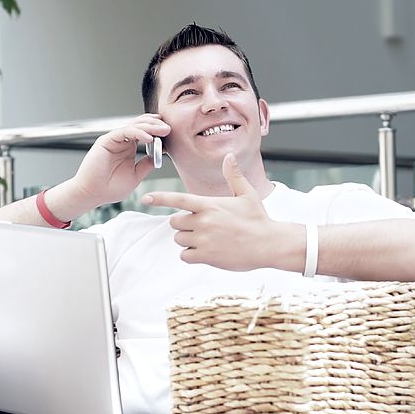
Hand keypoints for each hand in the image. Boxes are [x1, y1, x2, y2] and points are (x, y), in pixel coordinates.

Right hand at [72, 114, 170, 206]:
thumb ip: (146, 165)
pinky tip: (149, 138)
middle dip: (156, 125)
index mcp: (129, 148)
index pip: (145, 133)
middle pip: (141, 126)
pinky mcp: (106, 141)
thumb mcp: (136, 176)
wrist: (93, 194)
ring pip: (134, 126)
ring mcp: (114, 140)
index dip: (157, 131)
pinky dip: (138, 133)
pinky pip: (125, 132)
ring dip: (150, 126)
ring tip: (162, 130)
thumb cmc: (110, 188)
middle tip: (169, 128)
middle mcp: (122, 141)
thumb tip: (159, 155)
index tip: (170, 134)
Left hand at [142, 154, 278, 270]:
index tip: (145, 198)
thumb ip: (233, 176)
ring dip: (188, 240)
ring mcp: (203, 239)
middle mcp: (203, 221)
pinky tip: (207, 252)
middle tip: (201, 227)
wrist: (269, 244)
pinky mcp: (206, 256)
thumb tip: (229, 156)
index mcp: (209, 204)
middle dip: (183, 225)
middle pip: (175, 222)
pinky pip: (185, 255)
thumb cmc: (258, 219)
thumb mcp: (247, 194)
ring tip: (208, 240)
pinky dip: (191, 255)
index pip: (178, 200)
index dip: (160, 198)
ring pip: (179, 239)